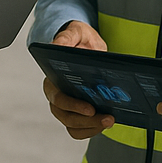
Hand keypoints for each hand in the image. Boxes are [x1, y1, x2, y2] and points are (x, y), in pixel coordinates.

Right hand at [42, 21, 112, 139]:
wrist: (86, 45)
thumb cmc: (78, 40)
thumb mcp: (74, 33)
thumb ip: (65, 38)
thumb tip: (57, 46)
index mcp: (52, 79)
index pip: (57, 98)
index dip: (73, 106)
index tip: (90, 108)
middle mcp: (57, 95)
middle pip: (66, 117)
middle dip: (87, 121)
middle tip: (107, 117)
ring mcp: (67, 106)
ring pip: (73, 126)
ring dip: (91, 128)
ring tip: (109, 120)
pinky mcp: (78, 112)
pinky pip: (81, 129)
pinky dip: (93, 129)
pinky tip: (105, 122)